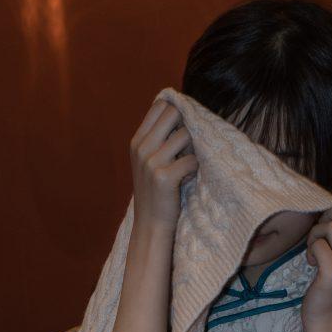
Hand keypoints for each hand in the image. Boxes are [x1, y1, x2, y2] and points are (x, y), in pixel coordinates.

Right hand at [129, 96, 197, 235]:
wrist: (151, 225)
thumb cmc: (155, 192)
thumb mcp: (147, 161)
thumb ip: (158, 138)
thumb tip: (180, 111)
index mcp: (137, 141)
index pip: (159, 106)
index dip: (176, 111)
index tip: (181, 127)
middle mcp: (142, 148)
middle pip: (173, 114)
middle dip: (185, 127)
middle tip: (186, 147)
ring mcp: (151, 162)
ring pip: (185, 136)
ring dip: (192, 149)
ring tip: (187, 166)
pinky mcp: (164, 177)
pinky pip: (192, 159)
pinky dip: (194, 168)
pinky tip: (188, 178)